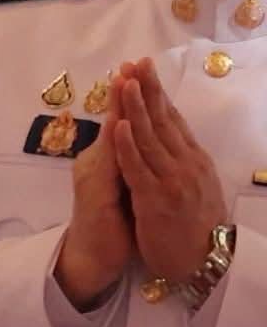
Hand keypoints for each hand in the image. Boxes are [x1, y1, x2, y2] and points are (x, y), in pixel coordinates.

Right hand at [57, 62, 134, 308]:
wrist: (91, 259)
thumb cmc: (111, 225)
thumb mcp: (125, 187)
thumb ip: (130, 163)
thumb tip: (143, 139)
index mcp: (106, 159)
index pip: (122, 122)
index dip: (132, 96)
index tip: (141, 68)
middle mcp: (95, 161)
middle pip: (114, 121)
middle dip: (124, 91)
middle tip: (132, 62)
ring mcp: (92, 175)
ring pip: (109, 136)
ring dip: (117, 108)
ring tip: (124, 81)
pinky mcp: (93, 192)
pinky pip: (106, 163)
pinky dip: (113, 143)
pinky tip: (117, 124)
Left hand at [115, 58, 225, 281]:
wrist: (206, 264)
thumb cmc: (194, 227)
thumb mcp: (195, 186)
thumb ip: (182, 160)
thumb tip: (172, 136)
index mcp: (194, 160)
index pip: (173, 119)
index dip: (157, 93)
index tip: (143, 68)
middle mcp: (186, 164)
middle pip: (163, 120)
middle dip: (147, 90)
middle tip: (135, 62)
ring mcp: (172, 181)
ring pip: (150, 137)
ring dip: (136, 108)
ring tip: (125, 81)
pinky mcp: (157, 199)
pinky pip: (139, 168)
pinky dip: (128, 145)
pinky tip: (120, 125)